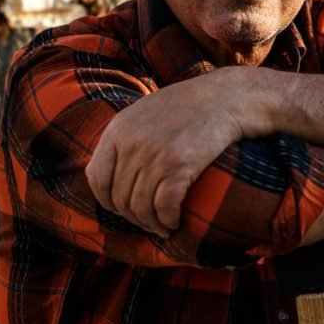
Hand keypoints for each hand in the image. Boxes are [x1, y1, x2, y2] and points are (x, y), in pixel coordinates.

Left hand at [85, 67, 271, 236]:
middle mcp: (131, 144)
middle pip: (120, 198)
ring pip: (141, 208)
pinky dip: (169, 220)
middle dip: (135, 218)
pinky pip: (165, 207)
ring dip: (153, 224)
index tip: (124, 208)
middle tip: (150, 223)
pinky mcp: (179, 166)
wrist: (226, 97)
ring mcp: (154, 155)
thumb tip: (113, 172)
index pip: (96, 178)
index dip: (108, 201)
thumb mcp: (145, 112)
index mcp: (117, 129)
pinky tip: (175, 222)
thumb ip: (126, 137)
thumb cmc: (190, 105)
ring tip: (164, 227)